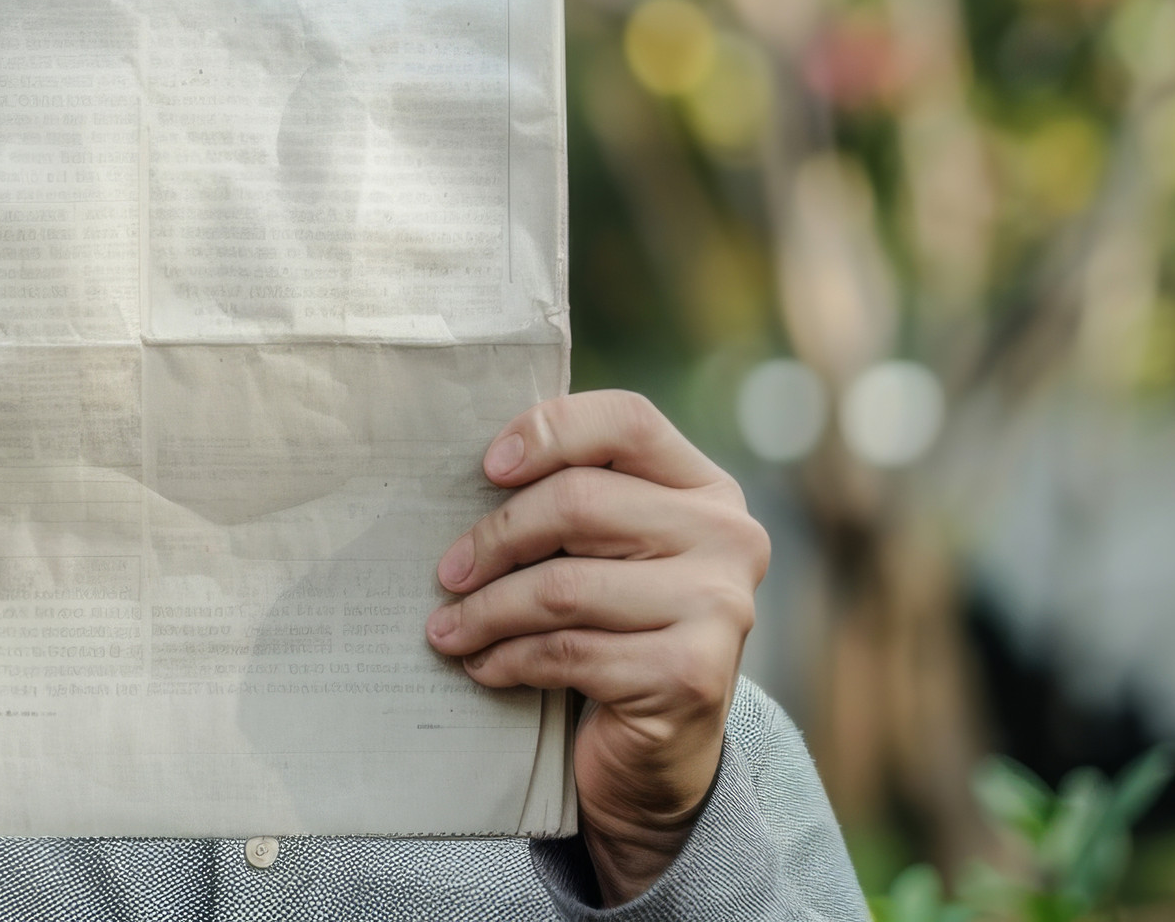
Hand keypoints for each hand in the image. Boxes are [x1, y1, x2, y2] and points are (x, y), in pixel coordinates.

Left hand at [425, 389, 769, 903]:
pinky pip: (569, 652)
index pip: (627, 422)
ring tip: (446, 627)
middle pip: (580, 502)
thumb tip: (476, 471)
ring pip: (564, 586)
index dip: (549, 431)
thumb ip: (574, 501)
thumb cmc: (617, 628)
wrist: (662, 753)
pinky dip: (508, 658)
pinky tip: (482, 665)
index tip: (487, 467)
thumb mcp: (608, 552)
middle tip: (446, 572)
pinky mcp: (691, 674)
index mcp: (707, 488)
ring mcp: (719, 607)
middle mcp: (728, 537)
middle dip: (496, 538)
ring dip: (487, 610)